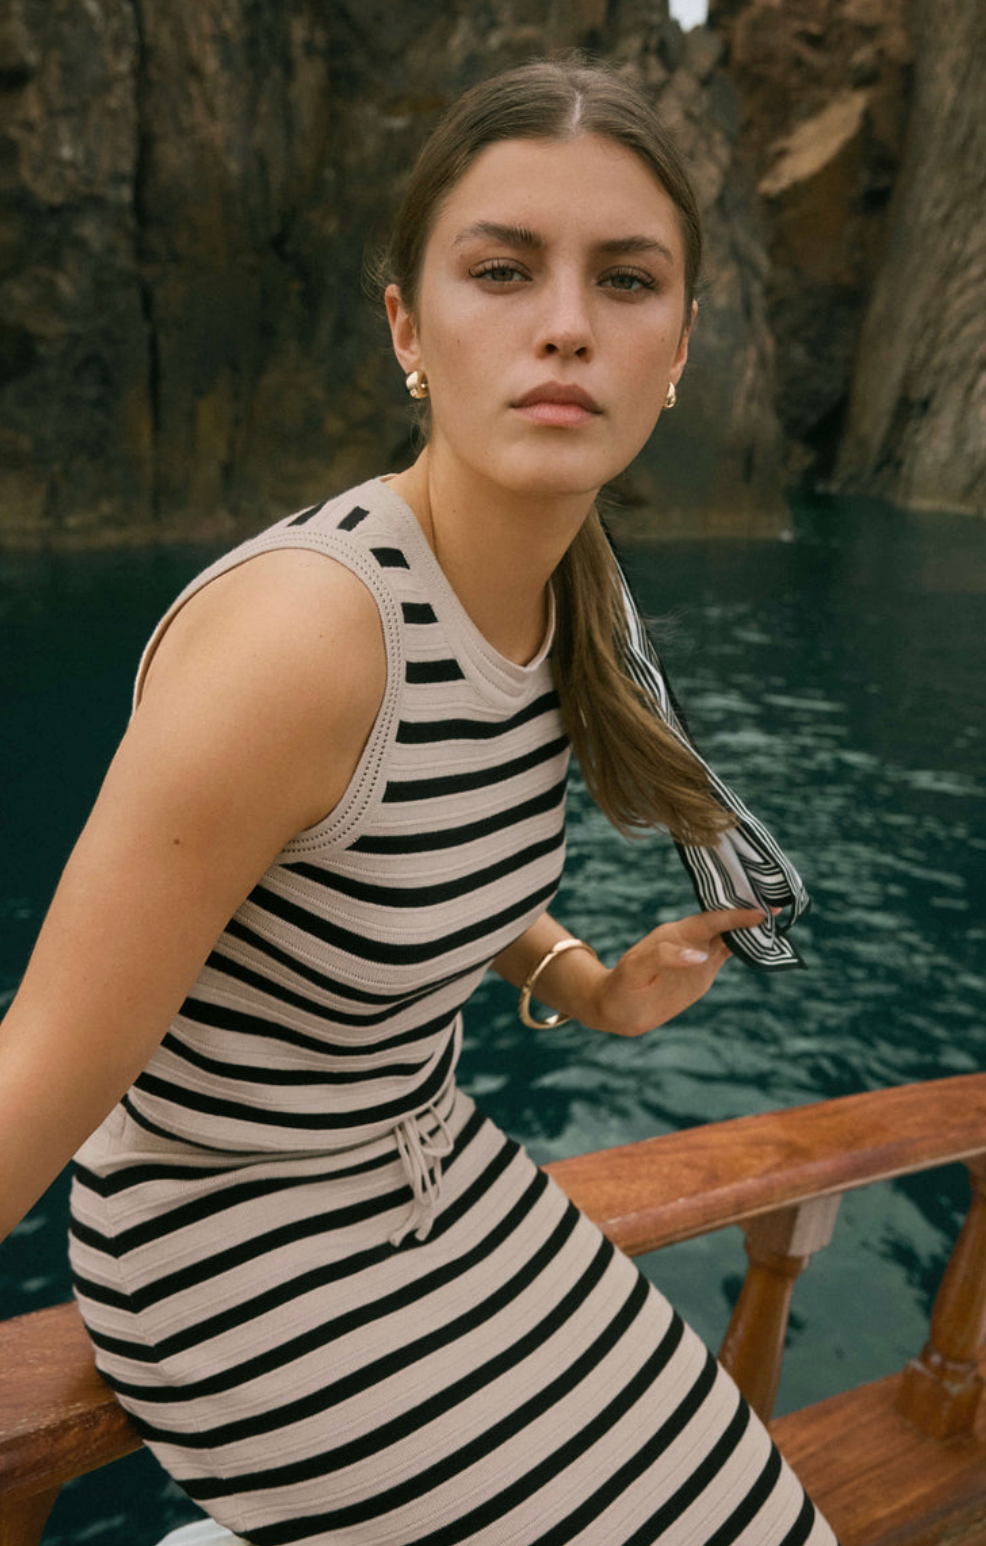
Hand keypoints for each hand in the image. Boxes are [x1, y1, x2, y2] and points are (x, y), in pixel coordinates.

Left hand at [586, 906, 765, 1036]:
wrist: (618, 1008)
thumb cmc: (622, 986)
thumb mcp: (635, 970)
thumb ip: (664, 957)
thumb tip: (699, 954)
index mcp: (674, 934)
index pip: (709, 921)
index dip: (733, 916)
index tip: (758, 912)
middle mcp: (691, 939)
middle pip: (724, 920)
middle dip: (748, 909)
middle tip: (780, 900)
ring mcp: (699, 954)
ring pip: (731, 935)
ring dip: (753, 927)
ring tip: (780, 916)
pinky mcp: (704, 970)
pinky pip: (730, 953)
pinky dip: (749, 946)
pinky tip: (768, 942)